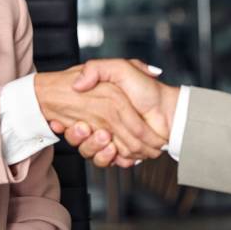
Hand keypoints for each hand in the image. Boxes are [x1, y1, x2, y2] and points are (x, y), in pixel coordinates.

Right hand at [35, 67, 165, 160]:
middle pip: (79, 138)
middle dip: (81, 136)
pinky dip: (108, 157)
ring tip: (104, 137)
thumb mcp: (121, 68)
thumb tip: (77, 84)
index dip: (68, 123)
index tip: (64, 122)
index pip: (73, 119)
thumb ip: (97, 69)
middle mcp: (101, 123)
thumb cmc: (146, 89)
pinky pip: (106, 161)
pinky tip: (113, 149)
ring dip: (93, 147)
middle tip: (85, 128)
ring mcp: (110, 140)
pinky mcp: (119, 153)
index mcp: (98, 105)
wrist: (167, 110)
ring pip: (90, 152)